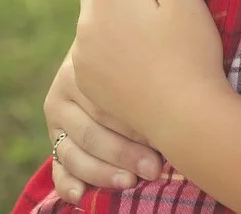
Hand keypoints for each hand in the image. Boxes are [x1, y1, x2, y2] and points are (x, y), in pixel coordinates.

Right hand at [43, 44, 162, 204]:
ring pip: (74, 152)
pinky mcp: (58, 137)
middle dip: (124, 153)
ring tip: (130, 182)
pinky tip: (81, 194)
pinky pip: (60, 164)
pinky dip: (68, 182)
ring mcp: (59, 114)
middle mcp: (67, 87)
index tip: (164, 139)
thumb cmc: (149, 49)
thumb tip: (182, 95)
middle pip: (93, 129)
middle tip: (154, 168)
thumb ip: (157, 65)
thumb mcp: (151, 48)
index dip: (138, 123)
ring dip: (102, 172)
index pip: (108, 102)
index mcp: (86, 63)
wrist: (122, 46)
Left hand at [72, 0, 229, 155]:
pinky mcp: (87, 81)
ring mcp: (83, 56)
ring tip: (140, 6)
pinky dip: (106, 35)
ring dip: (108, 3)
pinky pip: (91, 46)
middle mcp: (86, 23)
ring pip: (91, 15)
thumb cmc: (191, 51)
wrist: (184, 118)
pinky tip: (134, 44)